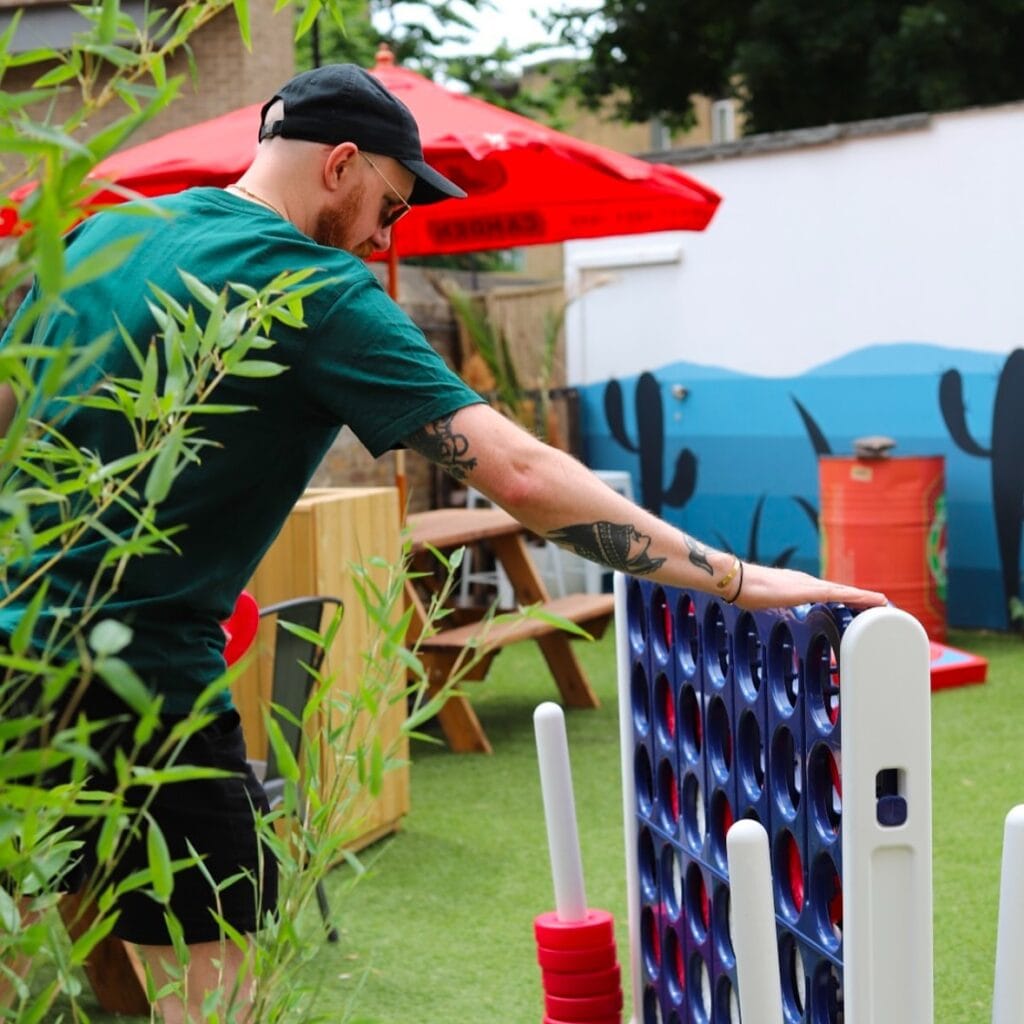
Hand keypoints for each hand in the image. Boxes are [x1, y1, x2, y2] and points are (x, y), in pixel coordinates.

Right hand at [733, 562, 887, 610]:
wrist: (737, 580)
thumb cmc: (745, 591)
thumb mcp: (764, 602)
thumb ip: (772, 604)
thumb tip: (770, 608)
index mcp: (798, 586)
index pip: (828, 592)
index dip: (845, 598)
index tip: (858, 606)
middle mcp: (808, 582)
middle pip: (841, 591)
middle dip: (860, 598)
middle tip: (880, 605)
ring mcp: (809, 585)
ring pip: (844, 591)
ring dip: (863, 597)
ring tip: (882, 602)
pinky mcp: (809, 590)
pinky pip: (840, 594)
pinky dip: (857, 597)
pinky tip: (870, 600)